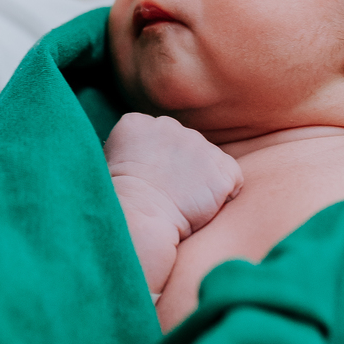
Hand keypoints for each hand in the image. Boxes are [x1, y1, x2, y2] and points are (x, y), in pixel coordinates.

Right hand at [104, 113, 242, 237]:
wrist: (139, 219)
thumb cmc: (122, 207)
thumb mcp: (112, 168)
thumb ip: (133, 155)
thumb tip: (146, 162)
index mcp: (138, 124)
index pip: (156, 138)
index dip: (157, 165)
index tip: (148, 183)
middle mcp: (170, 125)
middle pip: (185, 147)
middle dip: (182, 170)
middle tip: (166, 197)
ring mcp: (199, 144)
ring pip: (208, 162)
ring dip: (201, 182)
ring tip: (181, 205)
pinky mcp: (223, 169)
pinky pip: (231, 180)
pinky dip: (223, 197)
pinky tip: (201, 210)